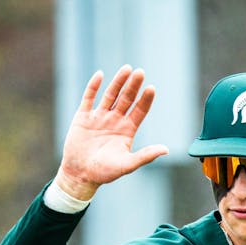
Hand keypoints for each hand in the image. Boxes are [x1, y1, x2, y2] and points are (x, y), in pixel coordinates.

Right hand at [54, 65, 169, 199]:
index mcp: (127, 131)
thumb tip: (166, 150)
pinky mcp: (83, 117)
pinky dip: (94, 86)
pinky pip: (89, 97)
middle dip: (133, 86)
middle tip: (141, 72)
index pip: (139, 111)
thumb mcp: (127, 165)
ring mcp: (99, 117)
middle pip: (126, 99)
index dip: (145, 99)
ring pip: (110, 95)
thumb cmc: (105, 173)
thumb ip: (145, 155)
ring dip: (118, 82)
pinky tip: (100, 74)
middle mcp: (115, 121)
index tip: (151, 88)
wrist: (80, 175)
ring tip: (127, 69)